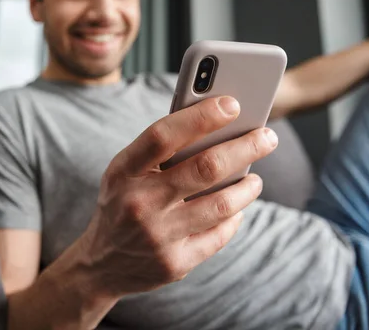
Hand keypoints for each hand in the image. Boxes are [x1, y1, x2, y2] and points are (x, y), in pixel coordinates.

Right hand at [77, 96, 278, 297]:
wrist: (101, 264)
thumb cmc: (121, 203)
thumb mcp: (124, 173)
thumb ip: (158, 151)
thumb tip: (214, 125)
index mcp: (123, 171)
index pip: (163, 135)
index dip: (201, 117)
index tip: (232, 104)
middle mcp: (139, 202)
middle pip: (204, 168)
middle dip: (245, 148)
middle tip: (267, 137)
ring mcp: (157, 236)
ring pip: (221, 204)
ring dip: (247, 187)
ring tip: (255, 178)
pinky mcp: (175, 263)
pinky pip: (219, 235)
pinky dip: (234, 217)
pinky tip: (237, 208)